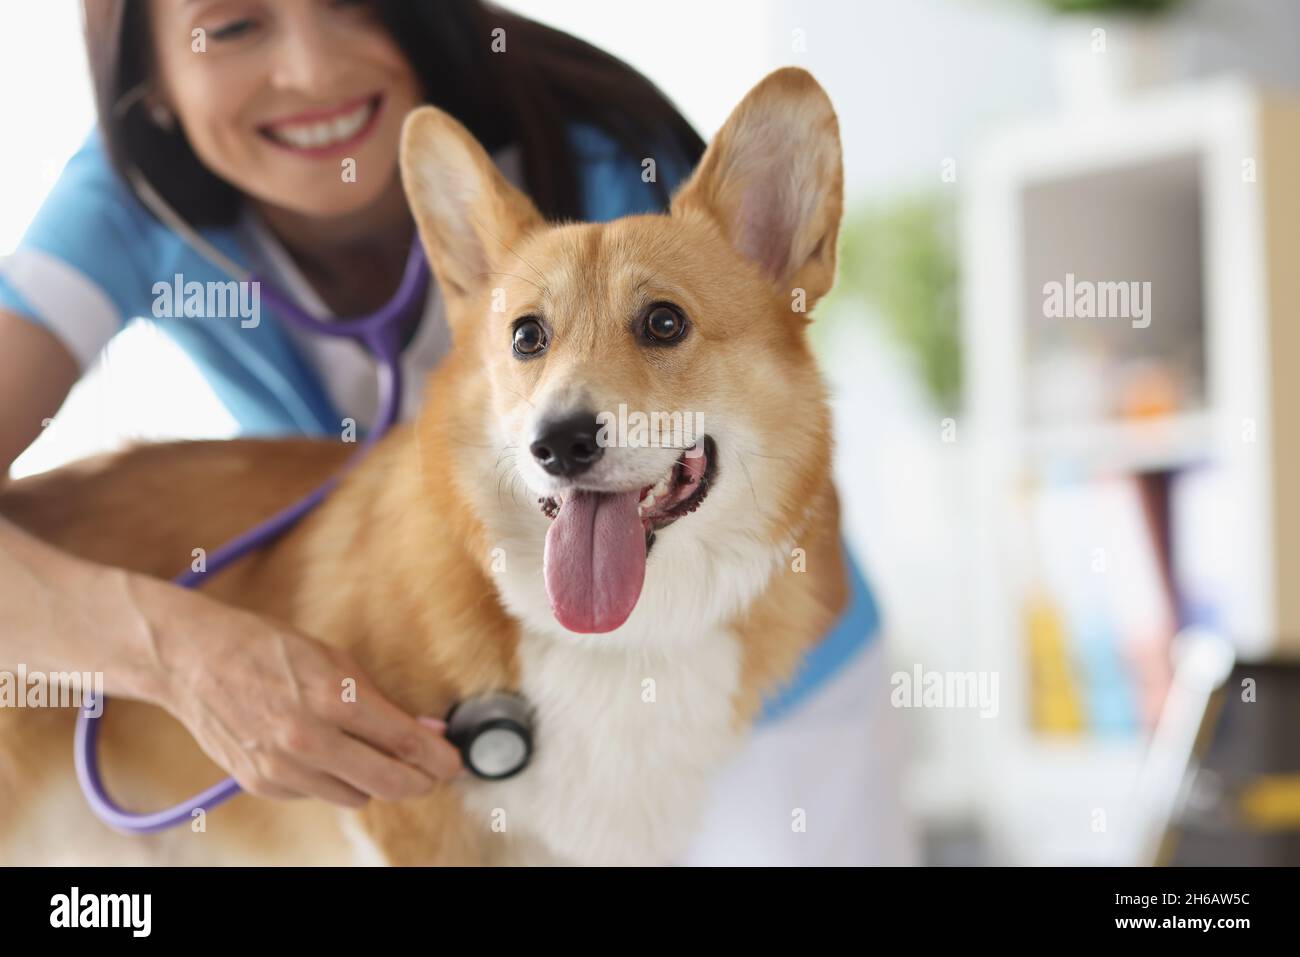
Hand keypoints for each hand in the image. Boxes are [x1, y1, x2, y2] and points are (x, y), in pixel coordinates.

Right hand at [129, 573, 462, 807]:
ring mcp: (282, 767)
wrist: (195, 660)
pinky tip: (323, 752)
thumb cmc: (270, 649)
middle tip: (432, 772)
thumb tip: (428, 731)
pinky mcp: (261, 783)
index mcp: (334, 698)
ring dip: (372, 779)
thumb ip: (382, 701)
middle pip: (389, 783)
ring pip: (356, 796)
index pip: (406, 744)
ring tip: (370, 752)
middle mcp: (308, 739)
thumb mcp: (335, 660)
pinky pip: (317, 795)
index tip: (455, 762)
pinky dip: (330, 780)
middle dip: (420, 781)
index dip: (440, 759)